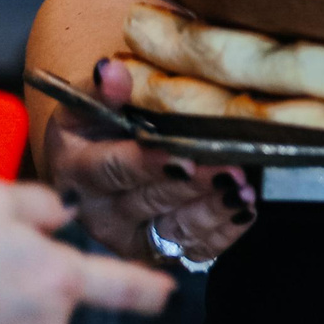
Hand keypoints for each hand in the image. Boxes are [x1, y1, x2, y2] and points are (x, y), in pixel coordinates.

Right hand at [37, 57, 256, 267]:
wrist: (92, 161)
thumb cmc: (95, 128)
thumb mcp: (88, 103)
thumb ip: (102, 88)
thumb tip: (112, 71)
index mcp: (78, 171)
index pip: (113, 170)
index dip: (149, 165)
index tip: (184, 158)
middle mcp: (99, 213)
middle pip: (151, 200)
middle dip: (194, 186)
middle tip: (231, 171)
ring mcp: (128, 239)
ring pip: (174, 230)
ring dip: (213, 212)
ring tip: (244, 191)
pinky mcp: (156, 253)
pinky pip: (193, 250)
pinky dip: (223, 233)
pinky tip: (246, 211)